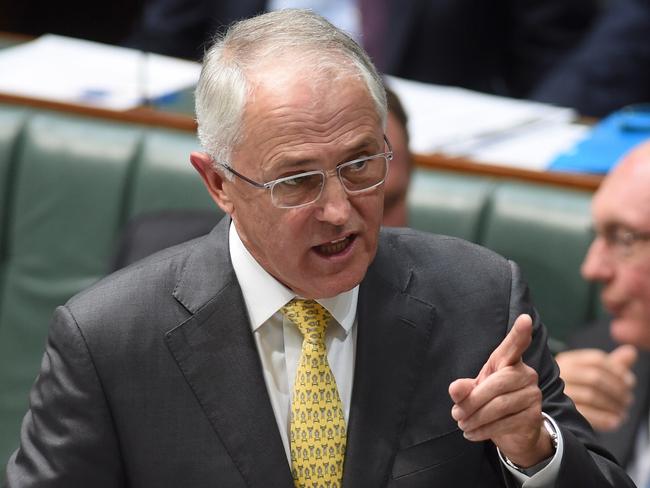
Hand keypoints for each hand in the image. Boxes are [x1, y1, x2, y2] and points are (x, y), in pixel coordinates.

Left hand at [449, 314, 552, 467]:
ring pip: (499, 405)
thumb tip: (455, 389)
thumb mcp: (474, 391)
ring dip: (475, 418)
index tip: (524, 319)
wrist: (512, 430)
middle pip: (497, 384)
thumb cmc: (490, 400)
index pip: (515, 345)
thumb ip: (464, 388)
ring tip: (462, 424)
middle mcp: (526, 374)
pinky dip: (484, 430)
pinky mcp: (534, 415)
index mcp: (508, 361)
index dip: (520, 333)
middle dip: (472, 401)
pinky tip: (472, 433)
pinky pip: (505, 422)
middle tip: (455, 414)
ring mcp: (533, 394)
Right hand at [555, 345, 636, 431]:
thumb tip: (631, 351)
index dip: (617, 371)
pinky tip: (614, 421)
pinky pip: (586, 414)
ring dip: (612, 405)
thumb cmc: (577, 389)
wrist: (553, 411)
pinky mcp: (560, 411)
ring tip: (622, 411)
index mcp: (568, 360)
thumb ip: (613, 363)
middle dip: (617, 390)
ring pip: (591, 396)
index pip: (596, 360)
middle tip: (628, 400)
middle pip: (595, 377)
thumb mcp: (593, 373)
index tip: (630, 382)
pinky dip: (604, 418)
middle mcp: (561, 374)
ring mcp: (558, 392)